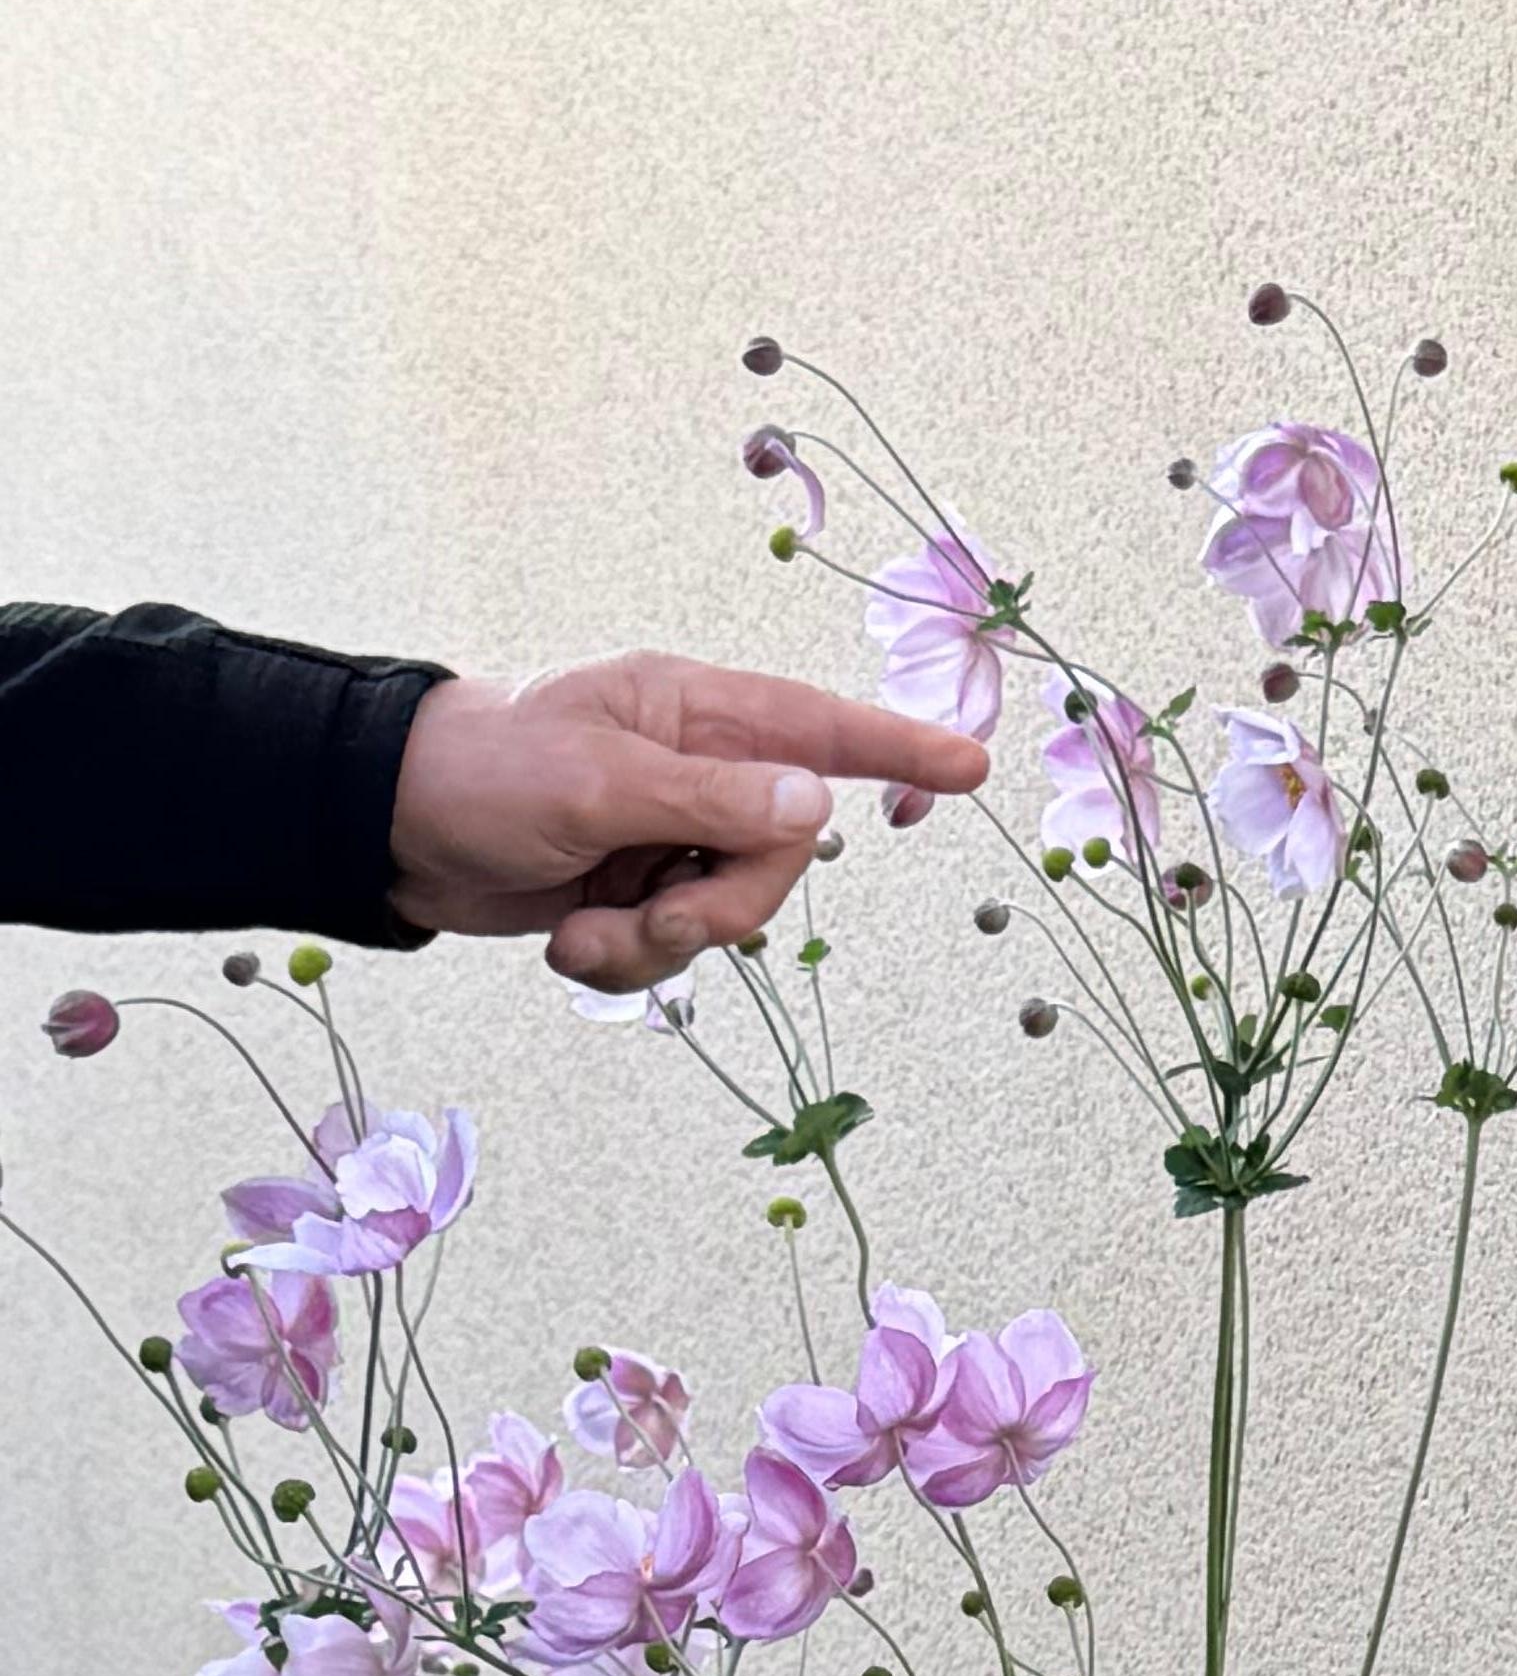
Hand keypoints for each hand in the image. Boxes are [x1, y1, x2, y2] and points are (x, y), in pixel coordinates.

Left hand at [388, 655, 989, 990]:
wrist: (389, 831)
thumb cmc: (481, 773)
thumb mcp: (594, 784)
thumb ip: (709, 799)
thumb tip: (815, 805)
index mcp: (690, 713)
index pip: (817, 728)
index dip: (897, 748)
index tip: (970, 767)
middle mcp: (694, 772)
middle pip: (779, 859)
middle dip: (719, 908)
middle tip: (649, 915)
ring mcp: (669, 837)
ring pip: (731, 916)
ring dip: (658, 945)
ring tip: (584, 932)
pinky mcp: (640, 893)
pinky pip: (677, 952)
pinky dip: (626, 962)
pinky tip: (568, 940)